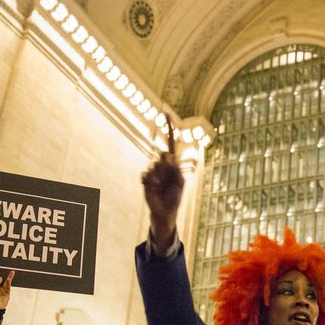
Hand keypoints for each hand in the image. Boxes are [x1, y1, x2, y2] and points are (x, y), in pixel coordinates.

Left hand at [0, 271, 14, 309]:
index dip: (0, 277)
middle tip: (10, 271)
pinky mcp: (7, 294)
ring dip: (9, 278)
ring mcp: (3, 291)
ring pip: (7, 283)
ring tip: (12, 272)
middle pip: (3, 281)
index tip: (2, 272)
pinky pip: (8, 287)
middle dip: (6, 276)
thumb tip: (0, 278)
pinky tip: (10, 279)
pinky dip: (9, 283)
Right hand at [142, 114, 183, 251]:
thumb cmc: (175, 198)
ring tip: (160, 187)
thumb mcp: (180, 182)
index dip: (169, 129)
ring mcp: (154, 171)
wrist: (164, 211)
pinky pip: (145, 174)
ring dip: (158, 178)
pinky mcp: (146, 179)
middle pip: (163, 157)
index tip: (166, 113)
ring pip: (154, 166)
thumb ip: (176, 169)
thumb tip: (168, 157)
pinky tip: (152, 187)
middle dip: (166, 169)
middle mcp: (163, 165)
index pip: (171, 144)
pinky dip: (149, 181)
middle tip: (168, 181)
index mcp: (173, 164)